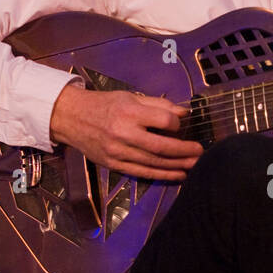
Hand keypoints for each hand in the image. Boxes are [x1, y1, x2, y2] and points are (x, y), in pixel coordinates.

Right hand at [49, 84, 203, 180]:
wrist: (71, 118)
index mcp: (129, 112)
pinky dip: (162, 175)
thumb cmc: (104, 104)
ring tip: (195, 166)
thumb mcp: (130, 97)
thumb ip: (158, 105)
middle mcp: (124, 133)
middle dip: (185, 151)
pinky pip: (142, 172)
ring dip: (177, 166)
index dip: (176, 123)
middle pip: (162, 146)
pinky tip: (177, 175)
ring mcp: (118, 152)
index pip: (164, 121)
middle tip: (201, 152)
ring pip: (154, 162)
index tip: (178, 124)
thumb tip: (184, 113)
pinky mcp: (114, 165)